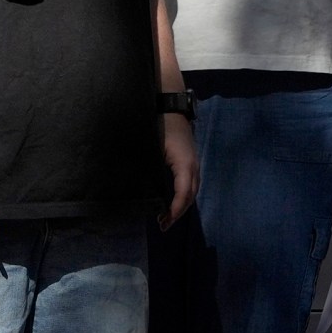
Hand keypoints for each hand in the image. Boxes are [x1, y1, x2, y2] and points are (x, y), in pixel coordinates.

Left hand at [159, 110, 198, 225]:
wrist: (171, 107)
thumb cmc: (159, 125)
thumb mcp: (153, 147)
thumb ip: (149, 167)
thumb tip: (138, 186)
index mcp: (185, 164)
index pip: (183, 193)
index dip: (175, 209)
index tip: (164, 221)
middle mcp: (193, 166)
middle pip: (190, 195)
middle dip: (177, 212)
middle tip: (162, 225)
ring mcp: (193, 163)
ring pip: (191, 190)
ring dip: (180, 206)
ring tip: (165, 218)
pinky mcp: (190, 161)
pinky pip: (189, 184)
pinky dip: (182, 197)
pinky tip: (171, 203)